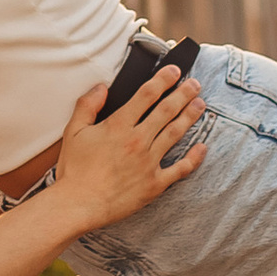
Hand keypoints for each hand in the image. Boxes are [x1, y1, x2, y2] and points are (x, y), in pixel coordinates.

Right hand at [47, 68, 203, 231]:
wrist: (77, 204)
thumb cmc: (74, 170)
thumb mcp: (73, 131)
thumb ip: (87, 105)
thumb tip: (101, 87)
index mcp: (118, 126)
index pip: (146, 95)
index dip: (163, 80)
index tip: (175, 71)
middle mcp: (137, 140)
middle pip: (166, 111)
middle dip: (183, 94)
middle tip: (195, 84)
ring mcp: (148, 162)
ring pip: (175, 133)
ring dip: (190, 117)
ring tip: (201, 105)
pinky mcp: (154, 184)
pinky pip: (180, 169)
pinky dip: (194, 158)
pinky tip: (202, 147)